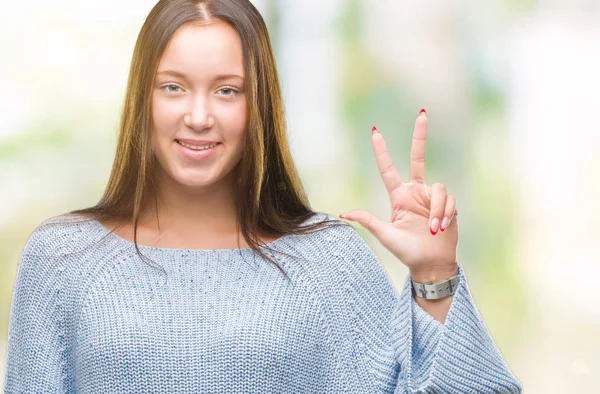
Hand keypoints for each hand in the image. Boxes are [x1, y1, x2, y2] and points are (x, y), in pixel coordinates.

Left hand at [339, 109, 457, 281]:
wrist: (430, 265)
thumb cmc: (406, 251)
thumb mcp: (384, 234)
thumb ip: (368, 220)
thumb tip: (343, 213)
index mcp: (398, 197)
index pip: (388, 169)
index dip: (382, 151)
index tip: (375, 131)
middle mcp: (416, 193)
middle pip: (418, 158)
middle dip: (420, 136)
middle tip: (422, 113)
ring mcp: (432, 198)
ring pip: (438, 187)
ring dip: (436, 209)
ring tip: (433, 229)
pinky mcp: (448, 204)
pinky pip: (448, 199)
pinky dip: (444, 213)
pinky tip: (441, 228)